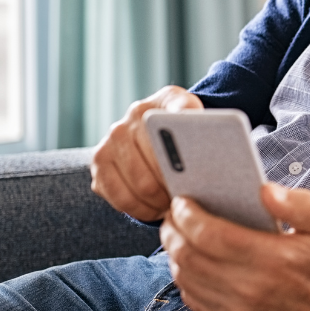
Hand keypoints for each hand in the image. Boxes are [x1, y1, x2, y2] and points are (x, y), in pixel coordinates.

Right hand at [90, 85, 202, 220]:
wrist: (159, 133)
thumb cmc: (186, 134)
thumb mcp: (203, 123)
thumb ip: (206, 127)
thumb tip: (209, 141)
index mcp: (166, 100)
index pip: (181, 122)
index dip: (188, 154)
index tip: (197, 174)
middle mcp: (135, 115)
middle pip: (158, 162)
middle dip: (174, 188)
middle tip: (189, 201)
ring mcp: (112, 139)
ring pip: (139, 185)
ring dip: (158, 203)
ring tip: (173, 207)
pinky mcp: (100, 163)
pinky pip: (119, 196)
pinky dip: (139, 209)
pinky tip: (155, 210)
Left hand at [159, 182, 309, 310]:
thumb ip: (295, 203)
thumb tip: (263, 189)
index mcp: (271, 258)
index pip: (210, 234)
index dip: (187, 215)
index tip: (181, 201)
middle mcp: (250, 288)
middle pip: (190, 256)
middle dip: (173, 231)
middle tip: (172, 215)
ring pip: (186, 279)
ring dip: (174, 254)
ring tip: (177, 236)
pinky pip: (194, 301)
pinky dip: (184, 280)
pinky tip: (189, 264)